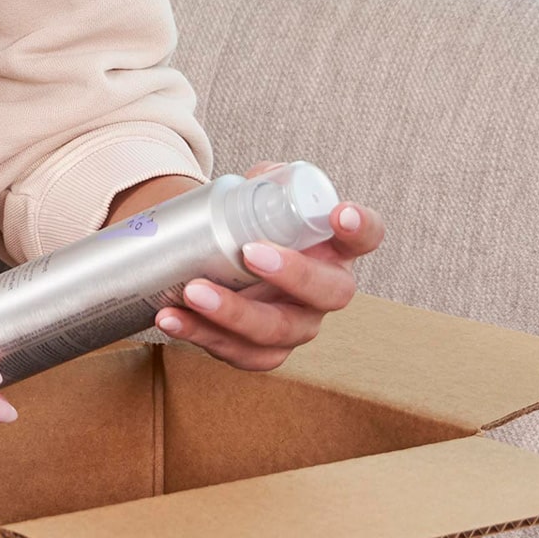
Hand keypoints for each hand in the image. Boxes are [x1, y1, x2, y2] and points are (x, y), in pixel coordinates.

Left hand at [152, 160, 384, 371]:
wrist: (221, 256)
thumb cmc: (252, 222)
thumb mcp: (261, 193)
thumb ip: (265, 184)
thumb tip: (255, 186)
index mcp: (335, 246)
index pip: (366, 235)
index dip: (360, 227)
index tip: (339, 214)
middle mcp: (326, 289)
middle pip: (330, 292)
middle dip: (292, 274)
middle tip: (250, 252)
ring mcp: (299, 324)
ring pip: (278, 330)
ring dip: (233, 313)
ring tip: (192, 291)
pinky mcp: (265, 351)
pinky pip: (242, 354)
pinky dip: (202, 336)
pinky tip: (172, 319)